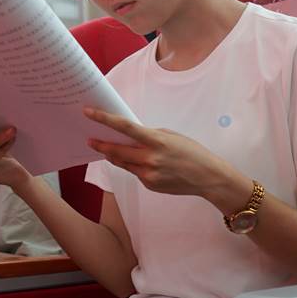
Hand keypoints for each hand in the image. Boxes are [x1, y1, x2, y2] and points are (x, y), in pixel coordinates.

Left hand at [84, 107, 234, 197]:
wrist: (207, 177)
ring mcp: (148, 174)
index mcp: (156, 141)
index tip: (89, 113)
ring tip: (106, 149)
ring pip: (122, 163)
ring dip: (113, 155)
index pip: (124, 127)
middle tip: (90, 140)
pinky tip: (142, 163)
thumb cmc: (192, 153)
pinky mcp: (149, 184)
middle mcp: (149, 158)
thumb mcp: (172, 136)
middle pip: (116, 150)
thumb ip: (150, 136)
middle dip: (101, 144)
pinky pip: (135, 172)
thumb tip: (131, 136)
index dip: (104, 119)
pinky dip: (134, 166)